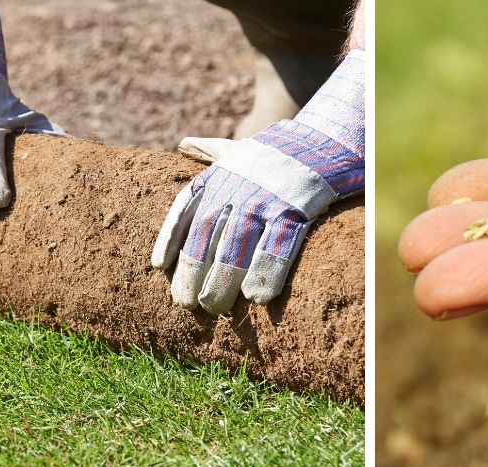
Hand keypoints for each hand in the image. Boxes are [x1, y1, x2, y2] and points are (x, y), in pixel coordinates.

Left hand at [151, 50, 364, 313]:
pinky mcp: (298, 206)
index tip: (158, 265)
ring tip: (215, 308)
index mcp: (222, 172)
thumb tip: (184, 143)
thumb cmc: (283, 151)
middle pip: (208, 232)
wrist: (329, 139)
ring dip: (223, 278)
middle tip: (189, 304)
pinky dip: (267, 271)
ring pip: (238, 242)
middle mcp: (239, 183)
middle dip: (194, 268)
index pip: (187, 205)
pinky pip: (279, 243)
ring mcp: (267, 195)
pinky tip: (257, 298)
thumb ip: (213, 151)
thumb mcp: (245, 146)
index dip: (171, 236)